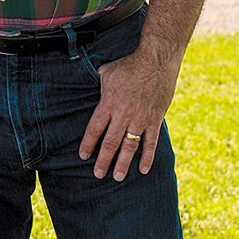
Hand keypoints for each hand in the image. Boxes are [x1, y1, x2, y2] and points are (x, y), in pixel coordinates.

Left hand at [78, 48, 179, 180]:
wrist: (155, 61)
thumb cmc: (128, 64)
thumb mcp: (106, 71)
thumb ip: (100, 85)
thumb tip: (93, 89)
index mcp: (108, 103)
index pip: (95, 128)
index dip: (88, 144)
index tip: (83, 156)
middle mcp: (123, 114)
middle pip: (111, 142)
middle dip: (103, 160)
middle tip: (98, 174)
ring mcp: (140, 118)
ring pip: (130, 146)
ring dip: (123, 163)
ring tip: (118, 177)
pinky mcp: (155, 119)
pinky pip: (151, 142)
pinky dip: (147, 157)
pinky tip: (143, 170)